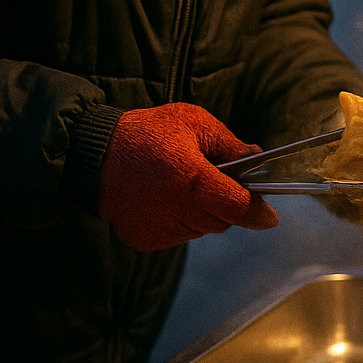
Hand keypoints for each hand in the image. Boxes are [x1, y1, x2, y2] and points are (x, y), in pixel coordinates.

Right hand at [96, 103, 278, 250]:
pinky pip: (177, 235)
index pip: (239, 208)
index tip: (270, 216)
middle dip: (225, 203)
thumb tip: (257, 158)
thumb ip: (229, 144)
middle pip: (222, 221)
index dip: (258, 213)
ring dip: (201, 212)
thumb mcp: (193, 123)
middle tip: (209, 179)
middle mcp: (178, 210)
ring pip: (200, 229)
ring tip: (179, 185)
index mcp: (194, 180)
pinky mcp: (144, 240)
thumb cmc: (146, 133)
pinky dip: (178, 221)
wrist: (93, 154)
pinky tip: (162, 198)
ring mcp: (160, 229)